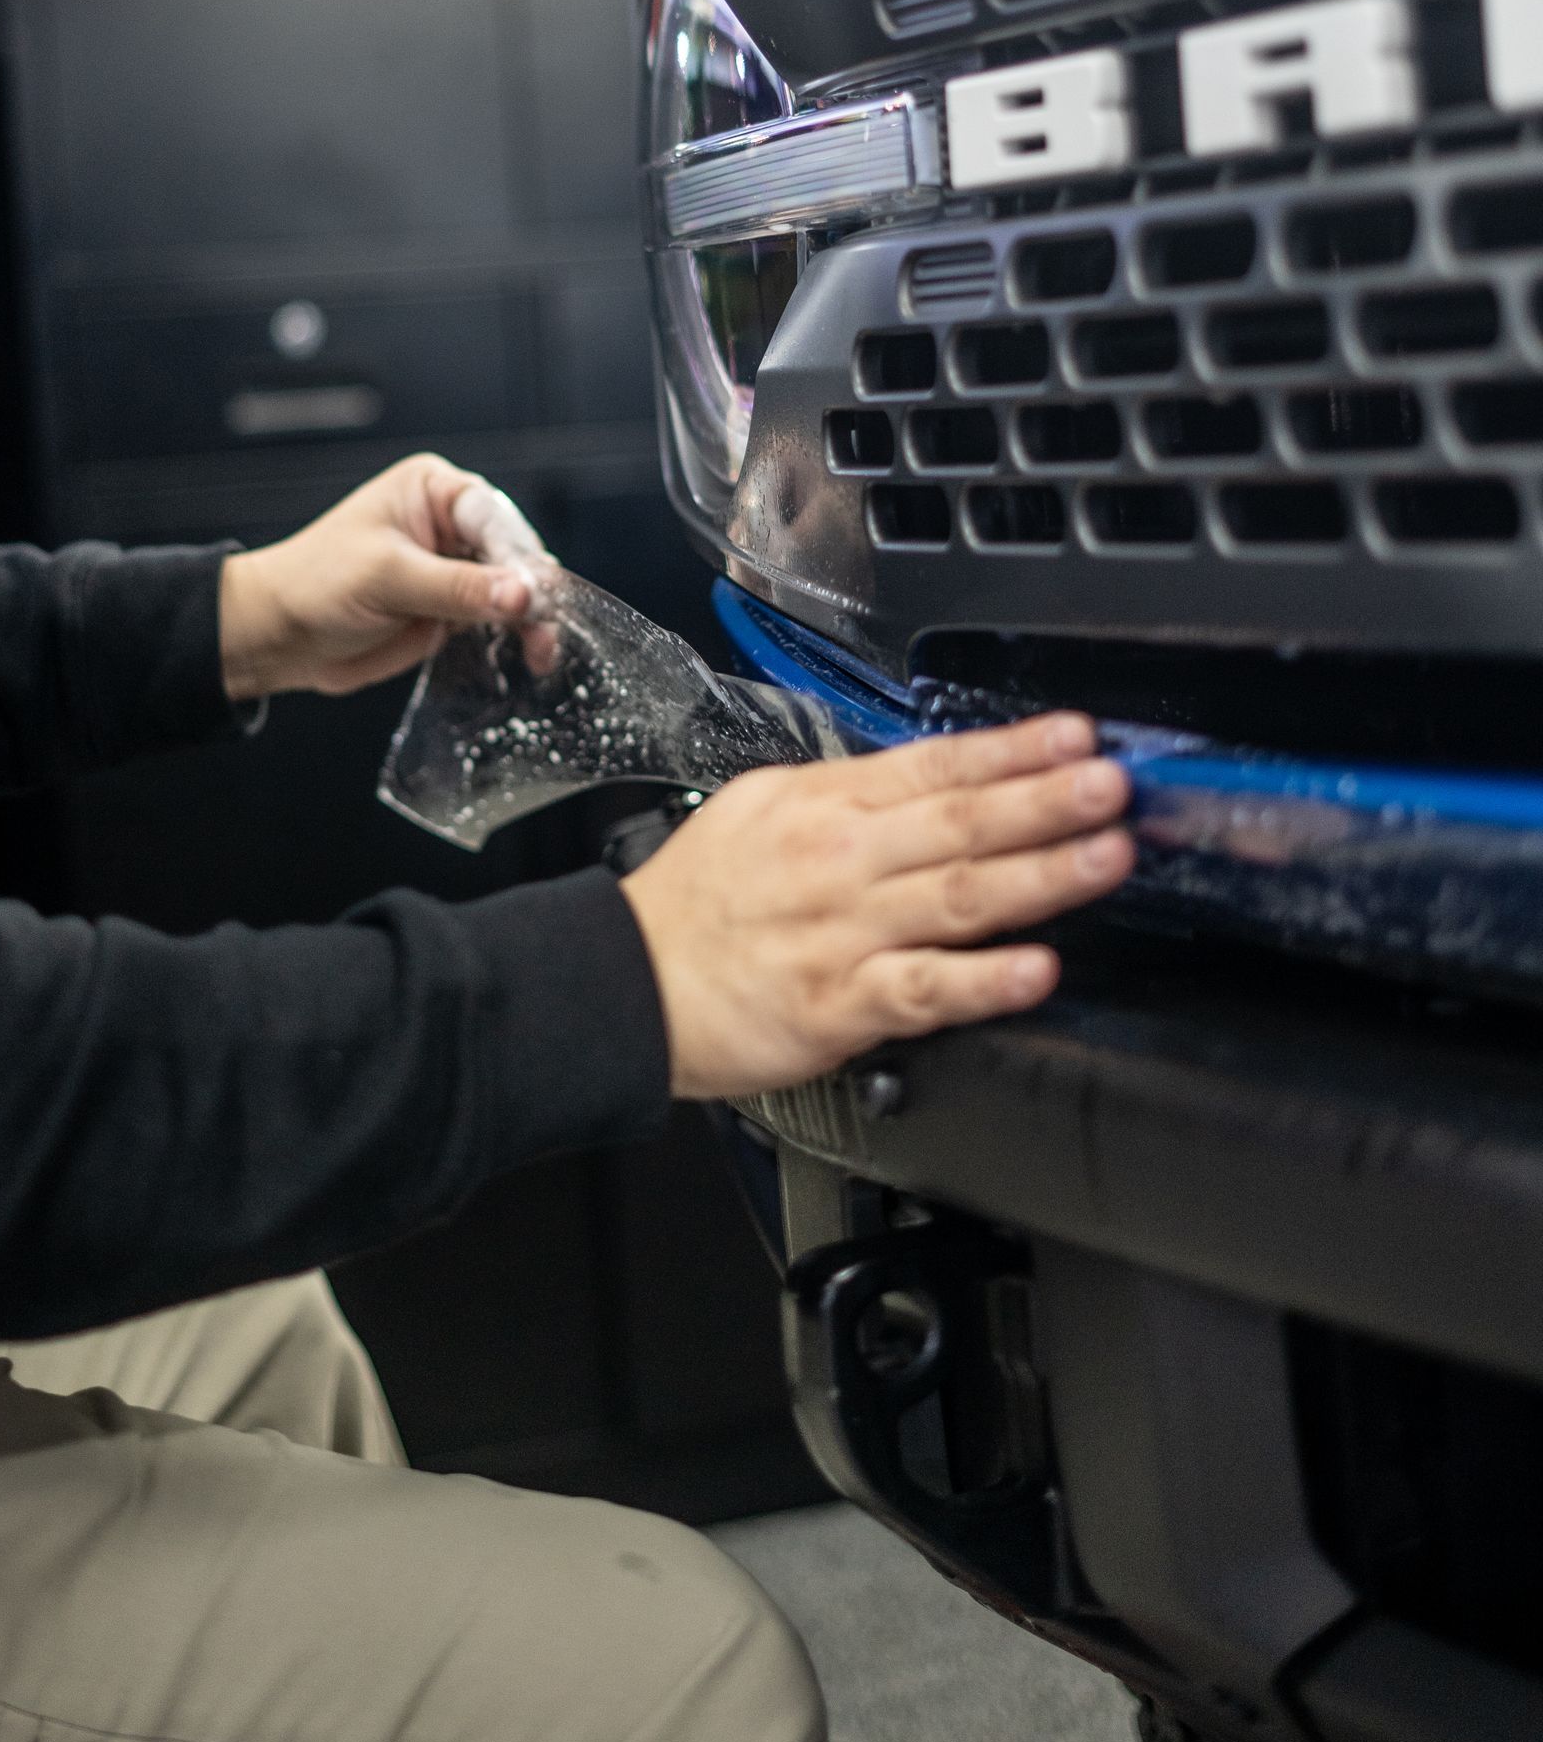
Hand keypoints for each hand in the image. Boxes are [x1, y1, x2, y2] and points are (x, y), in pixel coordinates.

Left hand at [219, 454, 551, 700]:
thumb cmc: (315, 584)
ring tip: (541, 650)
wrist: (280, 635)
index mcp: (432, 490)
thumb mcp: (387, 578)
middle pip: (513, 552)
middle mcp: (450, 524)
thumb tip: (522, 594)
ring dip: (531, 619)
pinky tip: (530, 656)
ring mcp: (455, 569)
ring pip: (514, 589)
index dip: (515, 556)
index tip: (533, 593)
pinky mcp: (454, 610)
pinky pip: (498, 619)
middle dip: (531, 590)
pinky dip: (516, 637)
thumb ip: (457, 587)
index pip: (491, 518)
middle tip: (543, 627)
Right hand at [618, 715, 1132, 1097]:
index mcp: (824, 804)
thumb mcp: (762, 808)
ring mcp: (844, 933)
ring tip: (1106, 857)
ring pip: (958, 897)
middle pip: (960, 822)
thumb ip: (850, 795)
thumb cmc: (700, 899)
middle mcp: (840, 861)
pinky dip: (983, 979)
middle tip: (1113, 785)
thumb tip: (935, 779)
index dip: (1012, 750)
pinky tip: (1036, 968)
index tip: (1076, 736)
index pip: (934, 765)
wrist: (629, 983)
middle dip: (1045, 800)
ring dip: (1041, 874)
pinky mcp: (840, 1004)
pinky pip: (924, 989)